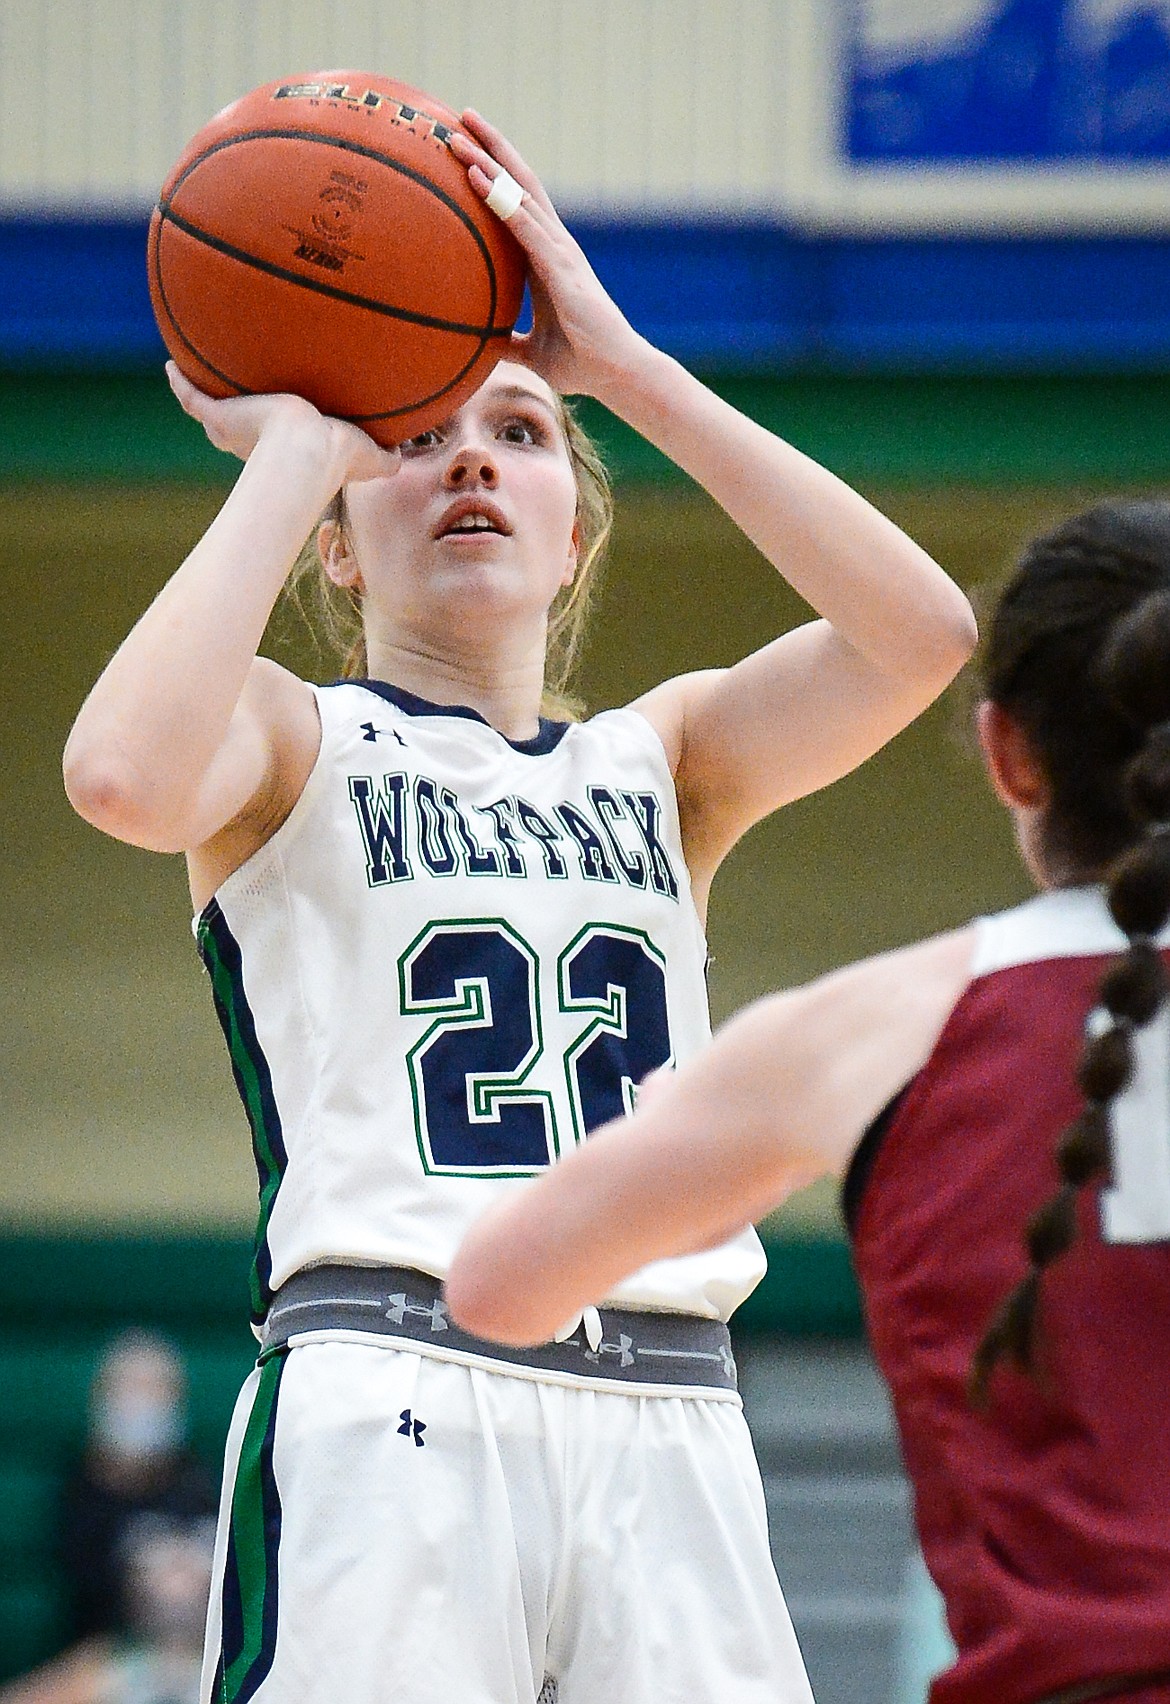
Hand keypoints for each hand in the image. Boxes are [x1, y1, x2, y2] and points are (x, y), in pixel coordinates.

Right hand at [165, 363, 399, 483]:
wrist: (307, 451)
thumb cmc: (338, 457)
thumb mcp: (370, 457)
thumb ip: (386, 458)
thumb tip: (403, 459)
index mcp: (286, 447)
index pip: (278, 438)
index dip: (278, 430)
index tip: (280, 419)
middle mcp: (255, 439)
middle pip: (240, 424)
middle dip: (238, 412)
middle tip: (238, 396)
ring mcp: (232, 426)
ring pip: (212, 409)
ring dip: (204, 390)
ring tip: (194, 369)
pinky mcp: (218, 415)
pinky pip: (190, 396)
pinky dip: (180, 381)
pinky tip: (171, 363)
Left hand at [450, 113, 645, 401]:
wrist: (616, 374)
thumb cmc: (582, 364)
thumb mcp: (533, 353)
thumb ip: (510, 344)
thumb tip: (483, 349)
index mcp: (547, 259)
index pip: (516, 204)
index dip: (494, 172)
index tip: (467, 147)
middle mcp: (554, 244)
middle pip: (518, 183)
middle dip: (490, 147)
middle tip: (460, 117)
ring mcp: (559, 251)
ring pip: (518, 193)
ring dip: (487, 162)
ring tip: (457, 135)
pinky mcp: (561, 266)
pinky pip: (523, 225)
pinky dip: (499, 199)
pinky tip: (476, 178)